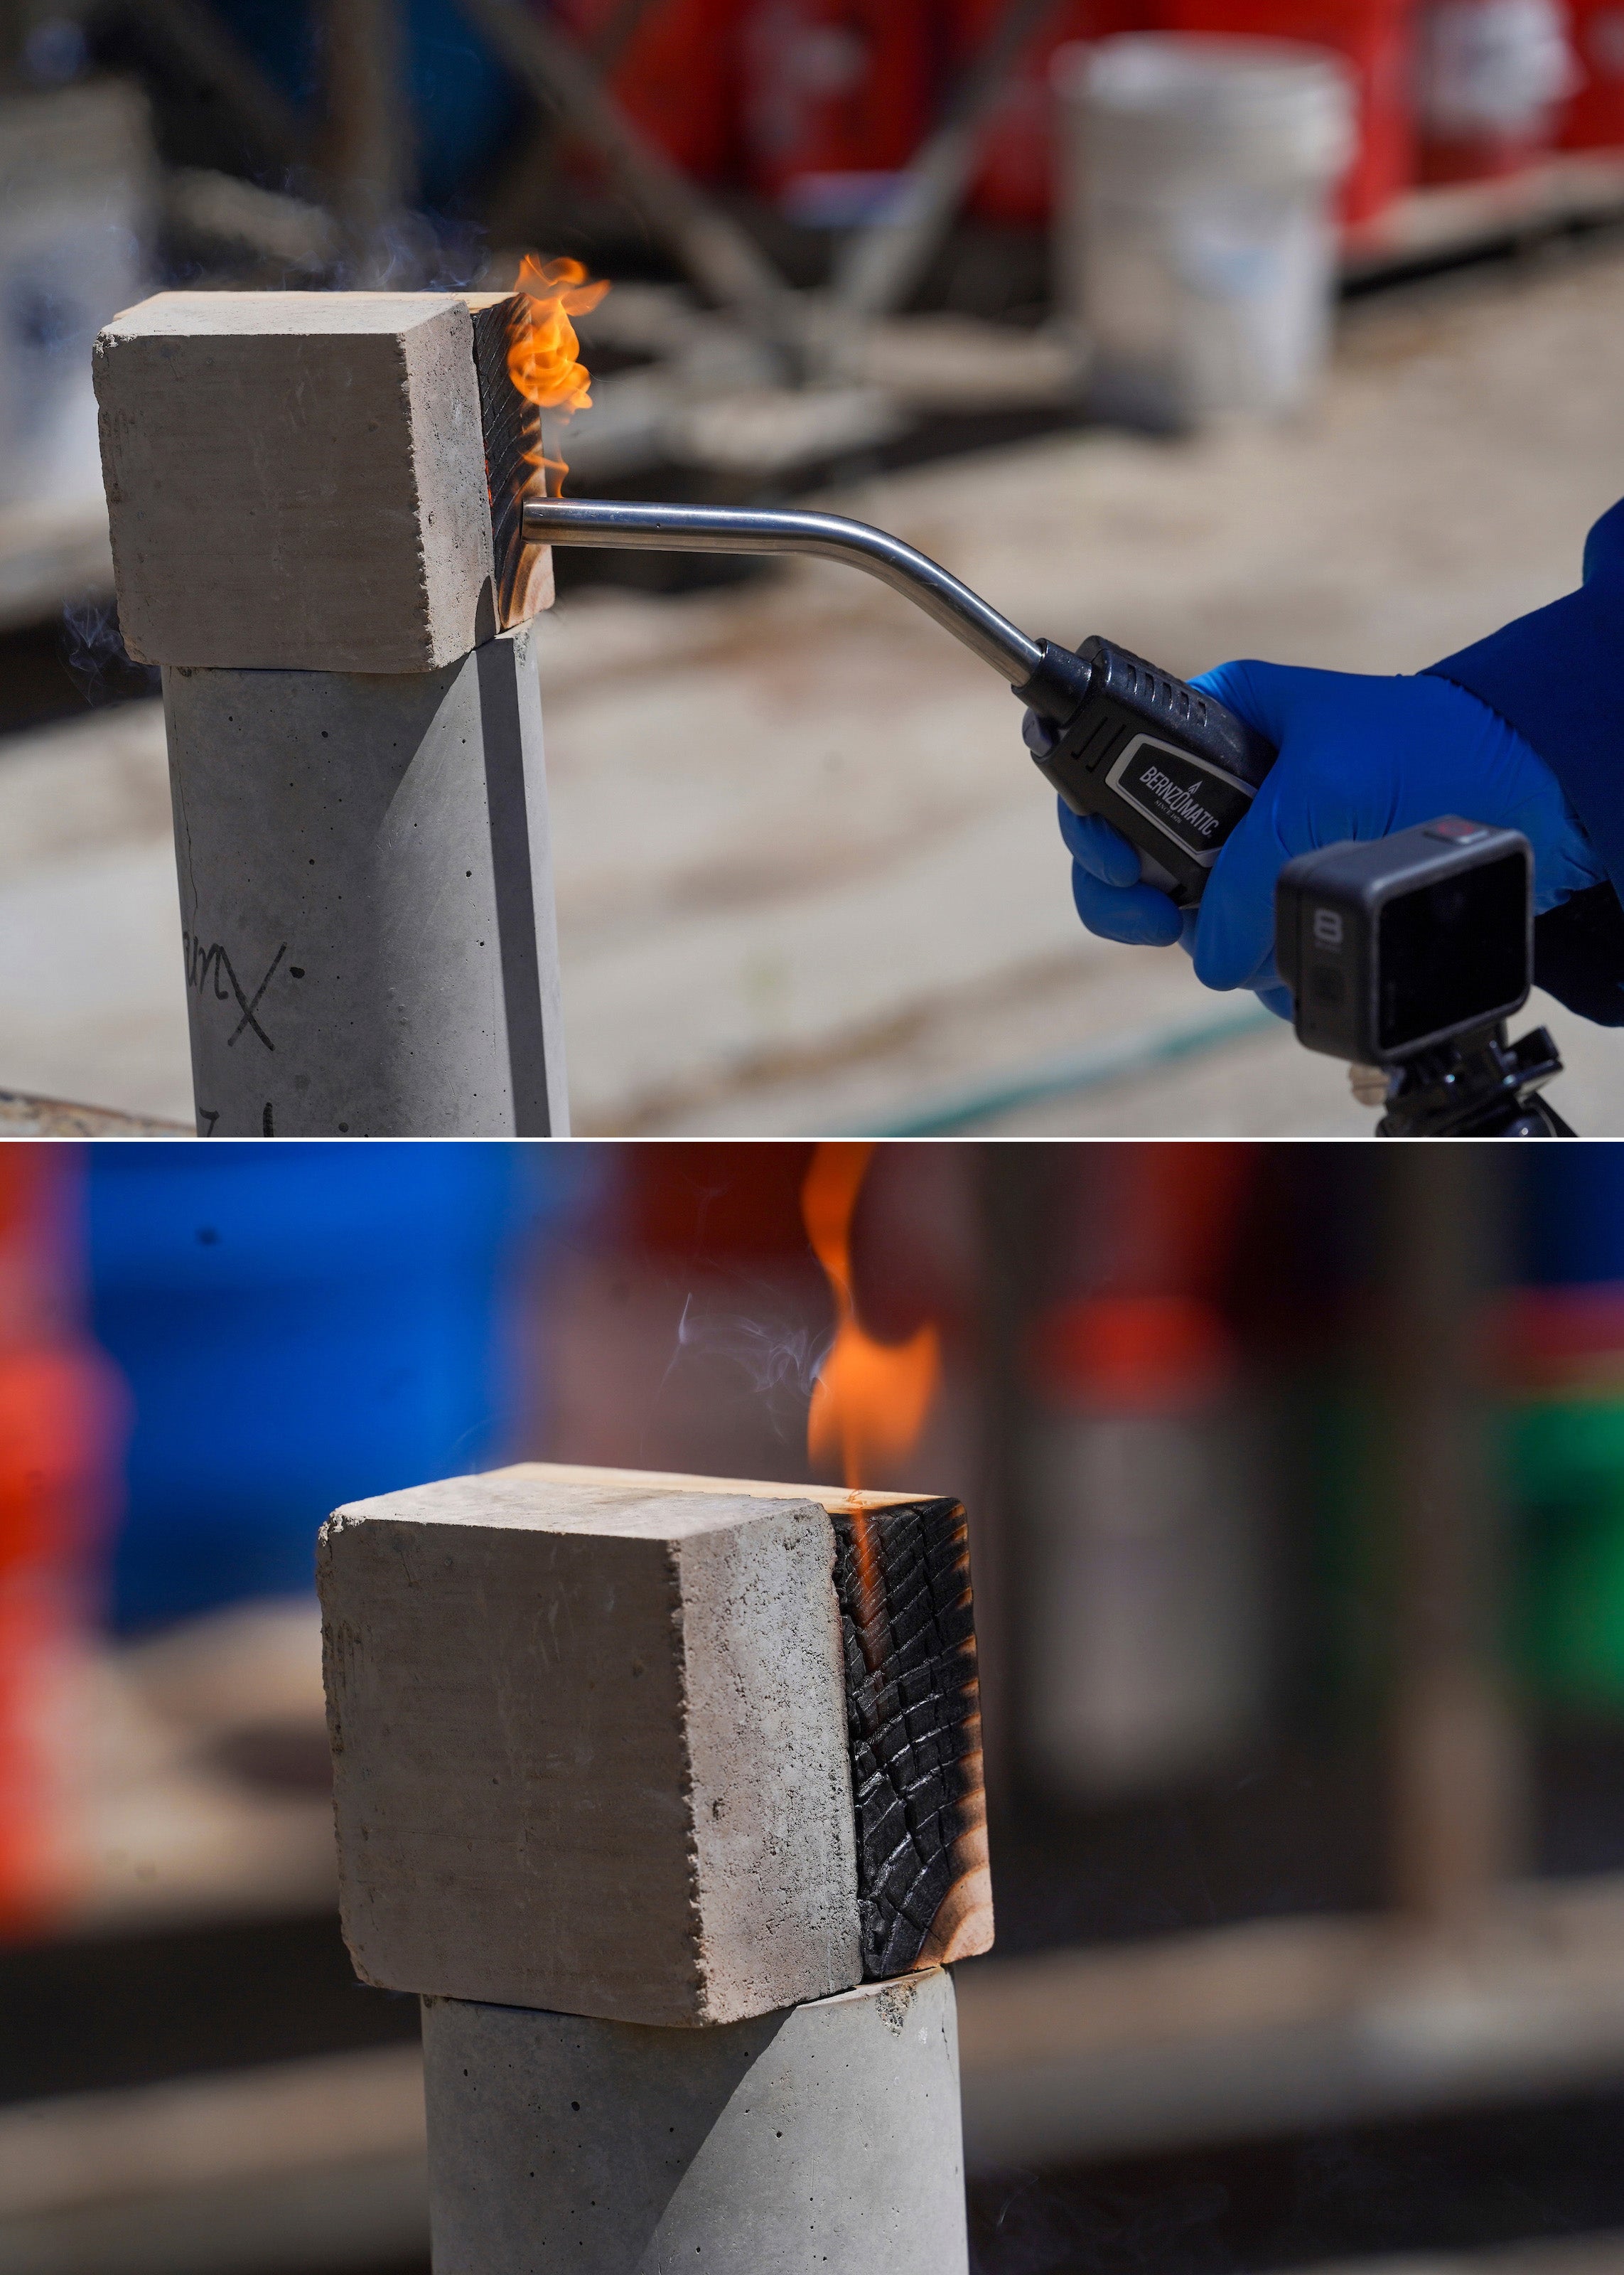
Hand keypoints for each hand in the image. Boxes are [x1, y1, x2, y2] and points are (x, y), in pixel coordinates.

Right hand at [1039, 662, 1604, 1016]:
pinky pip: (1244, 951)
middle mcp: (1229, 789)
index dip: (1096, 822)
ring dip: (1211, 940)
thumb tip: (1206, 956)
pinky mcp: (1294, 901)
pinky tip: (1287, 958)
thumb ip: (1248, 871)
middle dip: (1143, 897)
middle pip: (1133, 857)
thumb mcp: (1324, 787)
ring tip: (1259, 932)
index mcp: (1220, 722)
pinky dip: (1260, 967)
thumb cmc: (1438, 748)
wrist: (1539, 792)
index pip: (1114, 769)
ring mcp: (1259, 849)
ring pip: (1187, 917)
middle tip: (1158, 916)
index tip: (1119, 863)